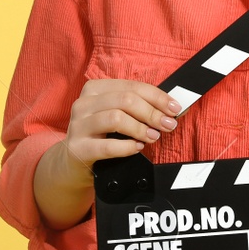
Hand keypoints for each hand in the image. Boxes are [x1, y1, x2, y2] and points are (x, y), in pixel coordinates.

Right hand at [33, 77, 180, 227]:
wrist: (73, 163)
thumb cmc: (100, 136)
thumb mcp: (115, 115)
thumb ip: (137, 108)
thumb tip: (169, 109)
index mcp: (95, 89)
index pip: (132, 86)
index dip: (158, 97)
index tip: (175, 108)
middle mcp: (84, 104)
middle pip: (125, 100)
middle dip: (152, 113)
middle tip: (168, 125)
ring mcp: (78, 125)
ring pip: (116, 118)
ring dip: (140, 128)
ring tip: (153, 136)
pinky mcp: (77, 148)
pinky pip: (107, 146)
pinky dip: (127, 147)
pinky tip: (137, 148)